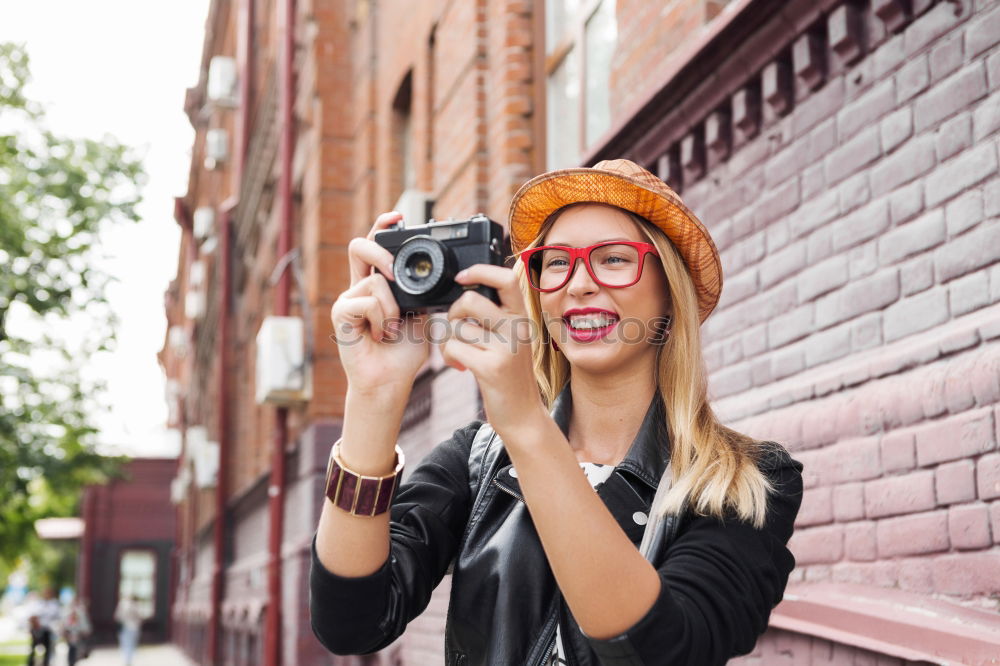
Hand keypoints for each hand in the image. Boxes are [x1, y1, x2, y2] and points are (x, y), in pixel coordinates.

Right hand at [331, 212, 429, 394]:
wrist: (391, 380)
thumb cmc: (404, 352)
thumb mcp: (420, 314)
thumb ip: (419, 292)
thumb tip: (432, 273)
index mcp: (377, 285)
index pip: (375, 247)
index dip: (382, 227)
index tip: (399, 216)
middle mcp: (359, 288)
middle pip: (360, 247)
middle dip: (382, 252)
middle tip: (397, 273)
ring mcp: (347, 299)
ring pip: (375, 282)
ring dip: (392, 308)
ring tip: (392, 330)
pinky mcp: (341, 313)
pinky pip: (368, 302)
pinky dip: (382, 319)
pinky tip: (381, 335)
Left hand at [441, 264, 549, 443]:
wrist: (523, 416)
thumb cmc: (510, 375)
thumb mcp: (511, 340)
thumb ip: (496, 317)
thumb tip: (465, 291)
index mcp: (522, 317)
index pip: (505, 278)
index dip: (479, 271)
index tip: (461, 278)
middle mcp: (518, 328)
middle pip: (469, 300)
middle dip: (452, 314)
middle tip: (456, 332)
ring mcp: (506, 348)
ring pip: (457, 326)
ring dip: (447, 341)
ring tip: (457, 355)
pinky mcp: (492, 367)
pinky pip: (454, 348)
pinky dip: (448, 357)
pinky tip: (459, 367)